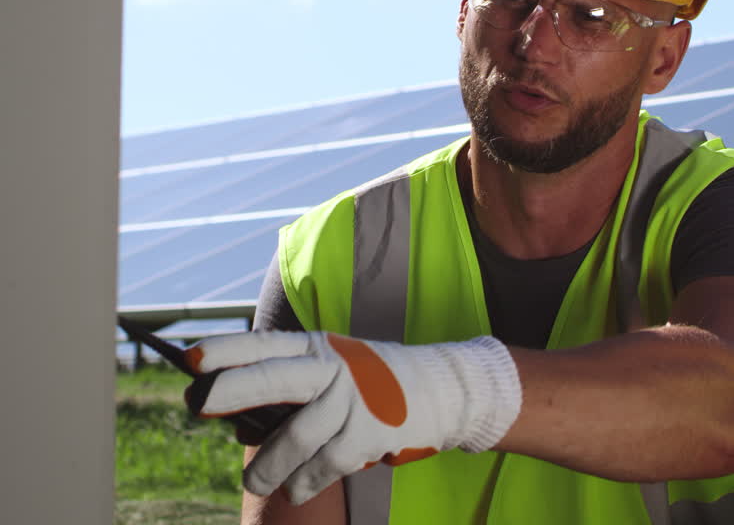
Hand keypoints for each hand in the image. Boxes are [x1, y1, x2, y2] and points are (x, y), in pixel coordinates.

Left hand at [185, 330, 521, 503]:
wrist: (443, 390)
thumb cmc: (372, 383)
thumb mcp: (332, 372)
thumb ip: (287, 394)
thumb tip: (234, 426)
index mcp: (316, 348)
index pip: (263, 345)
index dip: (225, 350)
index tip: (189, 359)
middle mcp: (333, 367)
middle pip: (274, 377)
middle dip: (232, 389)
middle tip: (196, 402)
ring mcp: (353, 399)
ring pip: (296, 437)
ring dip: (268, 467)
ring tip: (254, 484)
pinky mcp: (371, 432)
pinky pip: (325, 465)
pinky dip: (306, 482)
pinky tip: (298, 489)